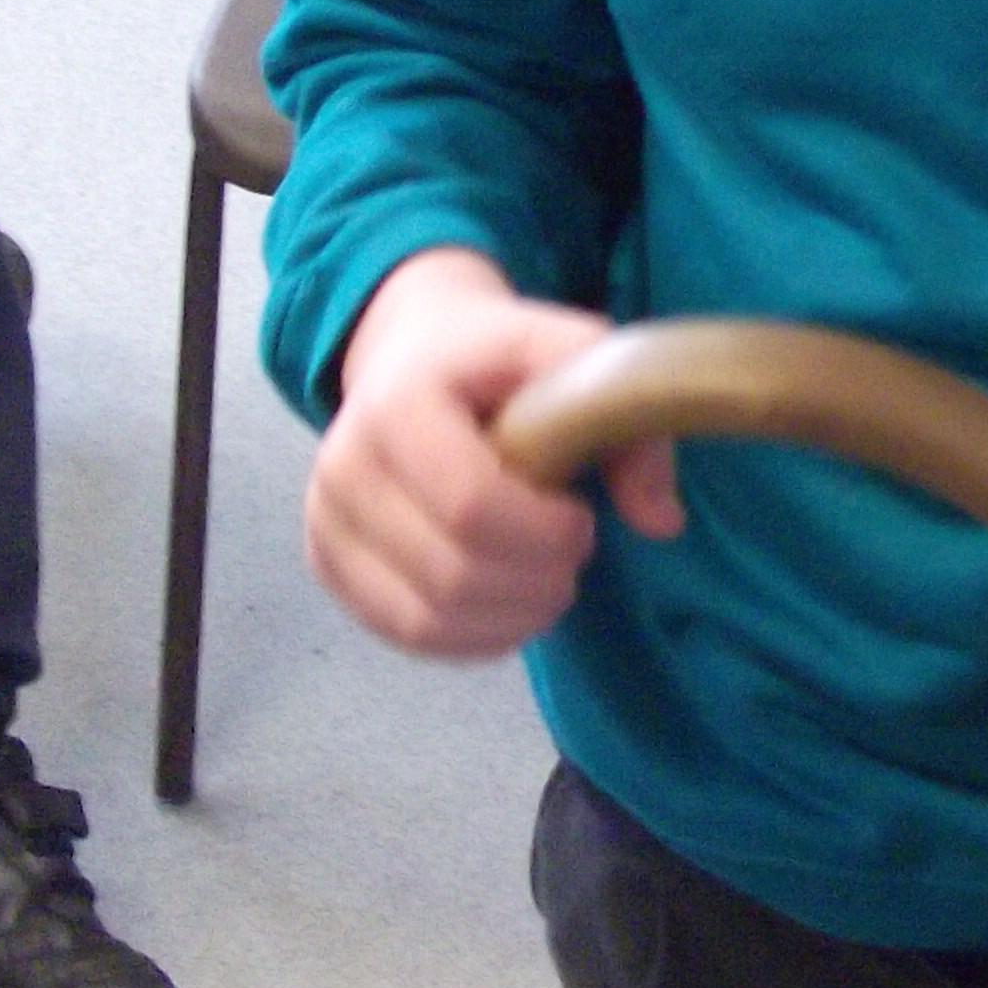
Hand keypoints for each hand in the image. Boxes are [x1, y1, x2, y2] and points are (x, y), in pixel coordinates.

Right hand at [305, 247, 679, 659]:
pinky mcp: (328, 565)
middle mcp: (343, 468)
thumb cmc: (495, 355)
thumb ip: (627, 419)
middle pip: (450, 574)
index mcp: (396, 406)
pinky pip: (403, 635)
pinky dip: (471, 638)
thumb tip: (661, 521)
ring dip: (509, 618)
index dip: (543, 533)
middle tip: (574, 555)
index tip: (583, 518)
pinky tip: (511, 605)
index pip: (470, 505)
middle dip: (535, 582)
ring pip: (425, 619)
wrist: (410, 352)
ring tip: (549, 584)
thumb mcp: (570, 350)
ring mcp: (325, 523)